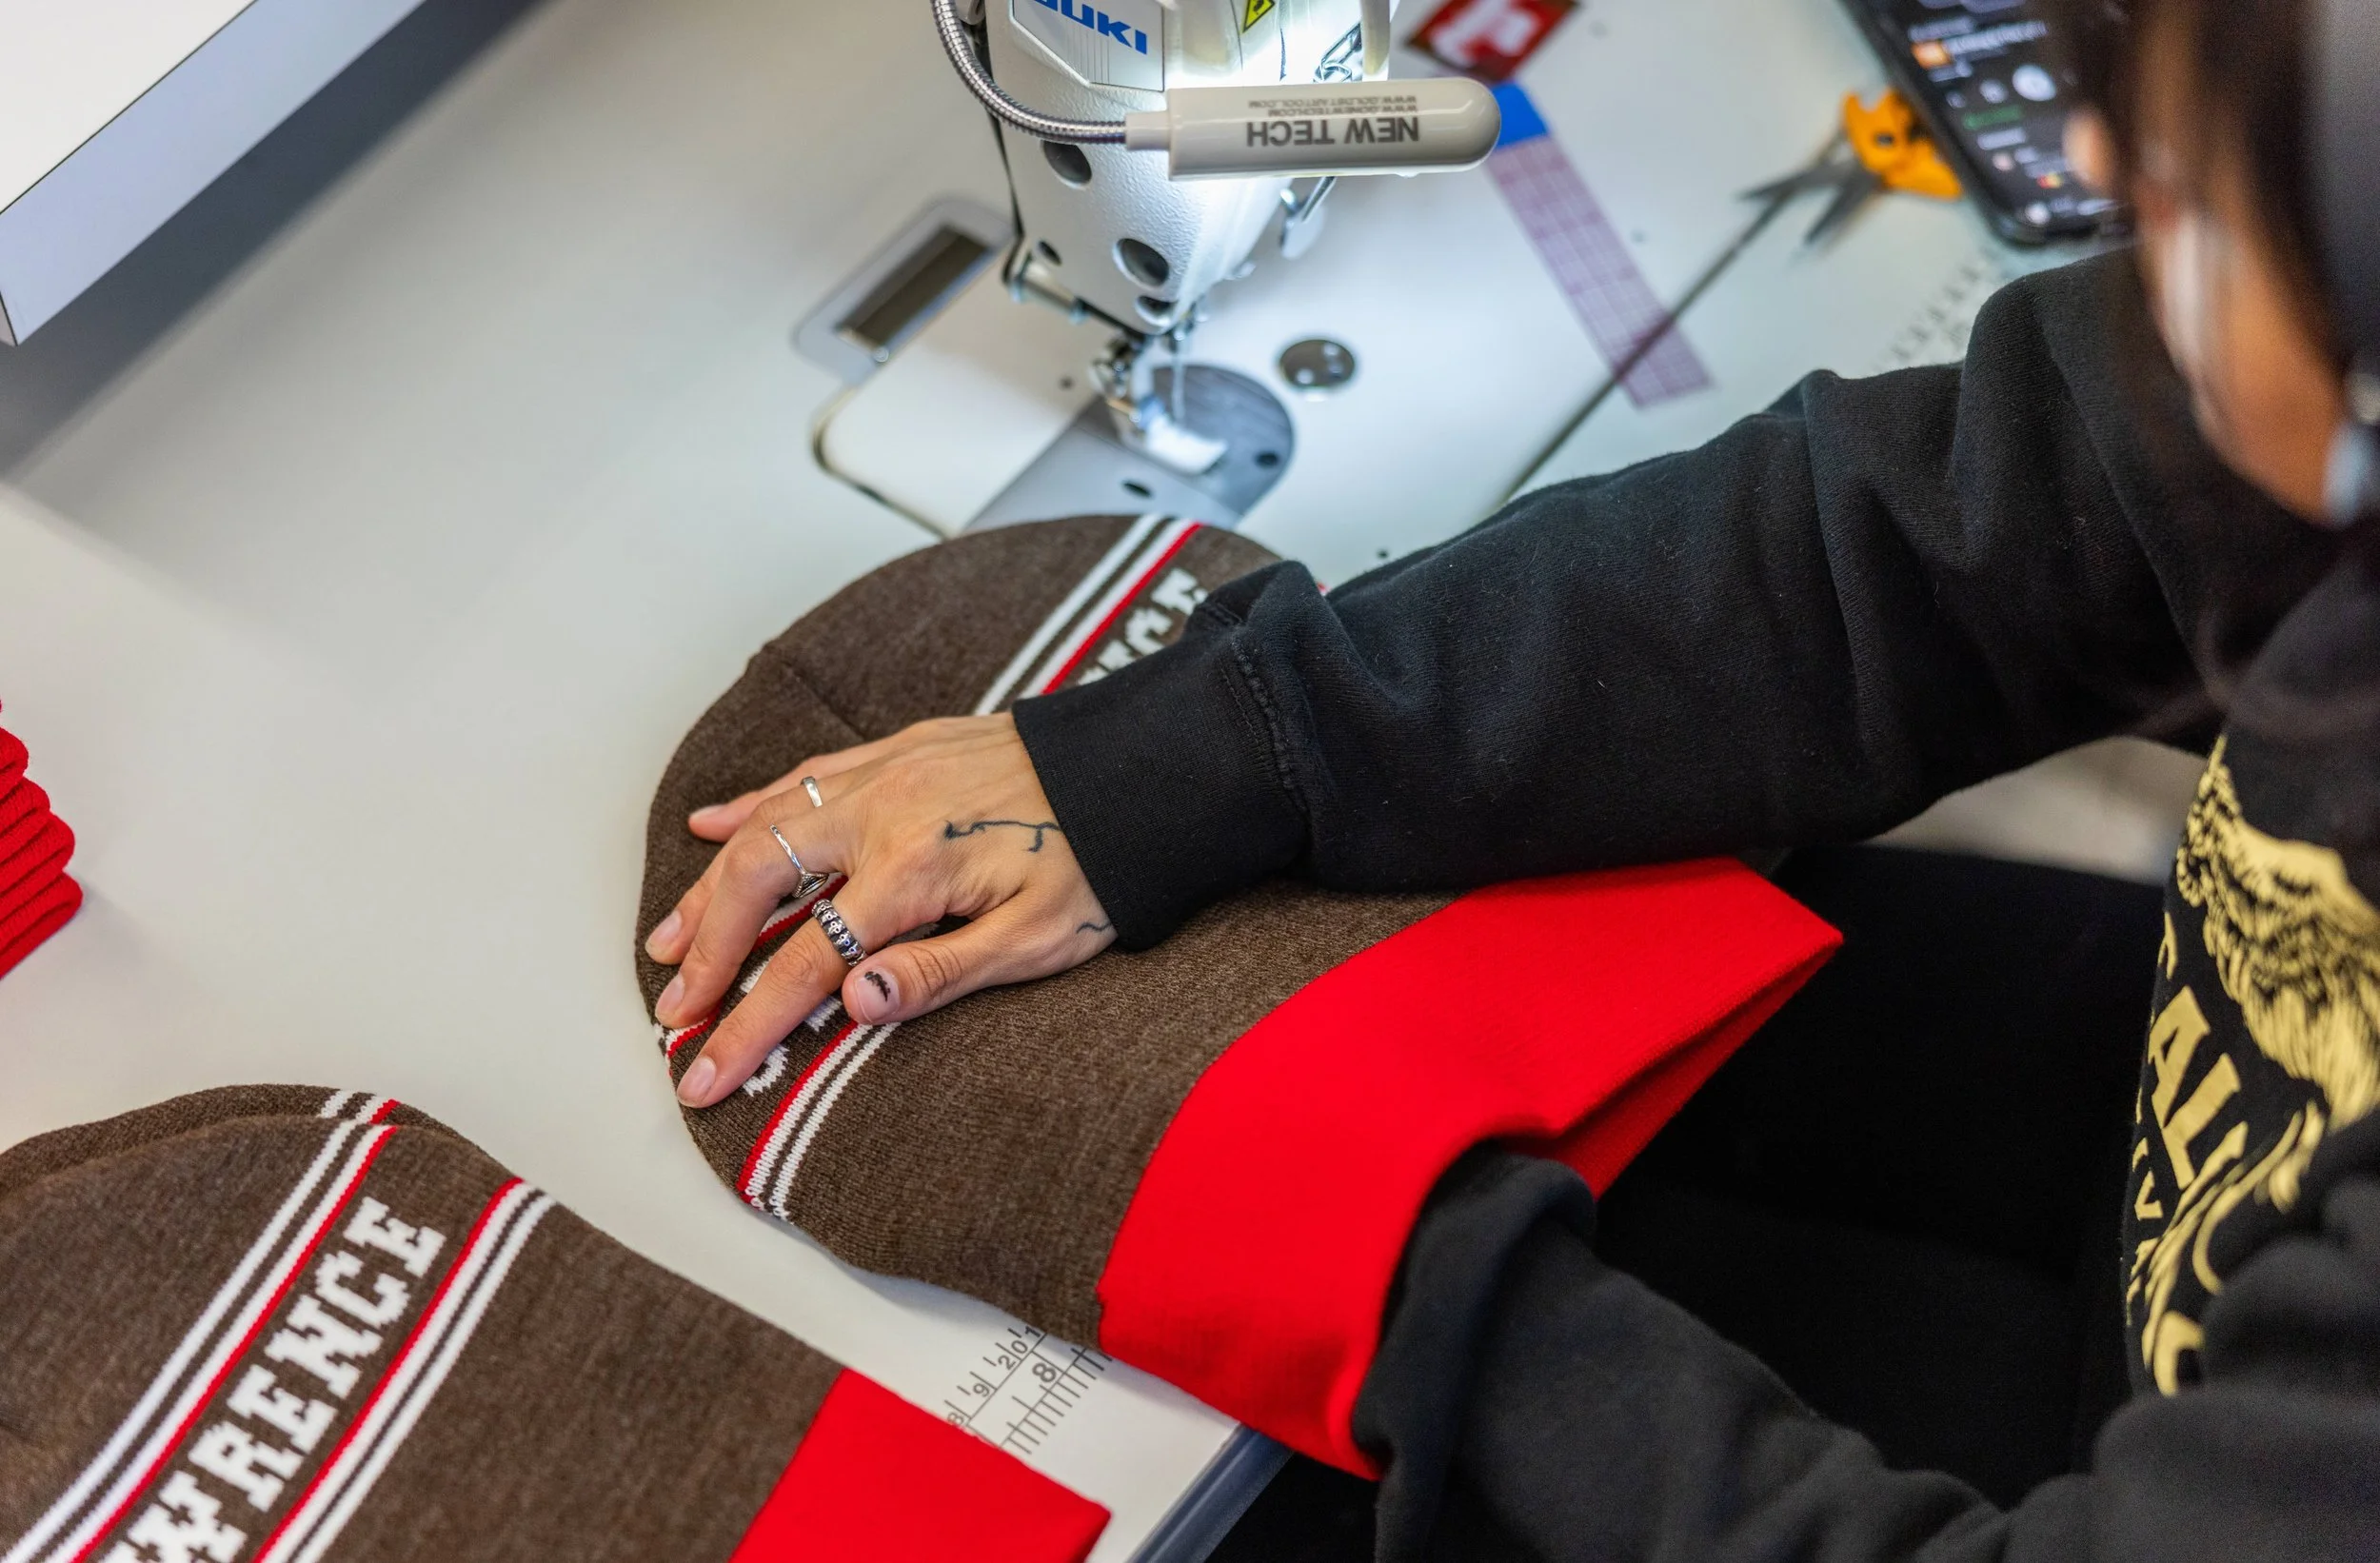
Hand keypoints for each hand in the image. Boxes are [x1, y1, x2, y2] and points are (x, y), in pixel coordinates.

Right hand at [643, 714, 1113, 1106]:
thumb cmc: (1102, 861)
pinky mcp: (899, 749)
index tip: (704, 1077)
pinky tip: (713, 828)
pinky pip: (803, 775)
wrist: (1147, 763)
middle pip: (759, 883)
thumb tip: (852, 1004)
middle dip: (704, 952)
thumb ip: (942, 972)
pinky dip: (750, 806)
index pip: (805, 964)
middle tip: (673, 1011)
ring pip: (767, 827)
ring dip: (709, 886)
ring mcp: (886, 774)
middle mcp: (883, 815)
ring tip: (665, 941)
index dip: (746, 1025)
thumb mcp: (1040, 938)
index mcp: (915, 872)